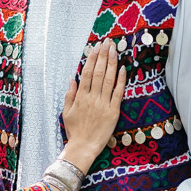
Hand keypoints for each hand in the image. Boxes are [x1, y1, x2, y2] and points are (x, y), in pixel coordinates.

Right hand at [60, 41, 125, 174]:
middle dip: (104, 55)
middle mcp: (92, 98)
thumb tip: (72, 78)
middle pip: (99, 72)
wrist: (83, 147)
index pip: (88, 72)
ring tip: (115, 49)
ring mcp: (103, 104)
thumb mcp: (66, 112)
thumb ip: (69, 94)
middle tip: (108, 42)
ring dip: (112, 62)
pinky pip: (118, 93)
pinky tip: (123, 69)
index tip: (96, 47)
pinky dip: (121, 80)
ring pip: (109, 79)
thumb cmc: (74, 131)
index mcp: (80, 97)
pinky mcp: (113, 111)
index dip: (93, 58)